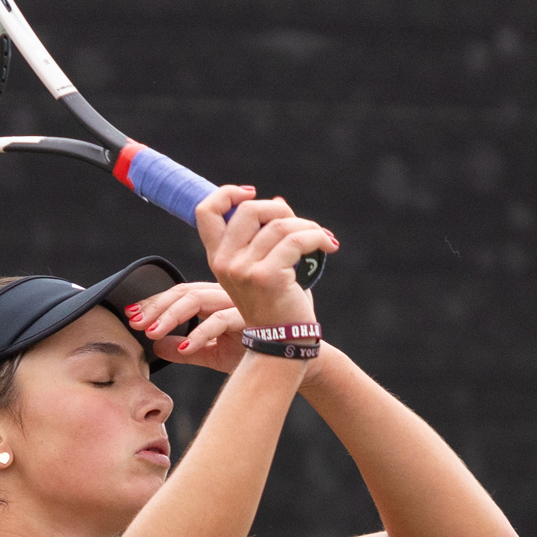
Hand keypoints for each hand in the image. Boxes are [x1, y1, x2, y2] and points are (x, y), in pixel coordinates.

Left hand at [126, 281, 247, 374]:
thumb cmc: (254, 352)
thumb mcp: (213, 352)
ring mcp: (239, 302)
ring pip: (198, 300)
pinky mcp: (250, 317)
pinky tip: (185, 348)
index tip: (131, 316)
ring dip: (172, 315)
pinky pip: (221, 320)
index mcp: (216, 299)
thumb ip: (187, 349)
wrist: (288, 362)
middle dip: (157, 306)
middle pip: (185, 292)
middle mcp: (226, 294)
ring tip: (152, 333)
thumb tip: (157, 348)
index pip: (180, 293)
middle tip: (136, 323)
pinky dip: (202, 333)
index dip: (155, 303)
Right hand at [192, 186, 335, 331]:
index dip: (227, 193)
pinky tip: (329, 247)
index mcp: (218, 258)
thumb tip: (279, 201)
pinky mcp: (267, 276)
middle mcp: (225, 262)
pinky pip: (297, 240)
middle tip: (302, 226)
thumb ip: (265, 236)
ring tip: (322, 239)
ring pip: (279, 224)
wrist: (282, 344)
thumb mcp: (262, 268)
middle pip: (249, 209)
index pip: (207, 211)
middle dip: (281, 210)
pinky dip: (318, 238)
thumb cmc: (277, 305)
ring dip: (308, 226)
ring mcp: (244, 269)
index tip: (251, 192)